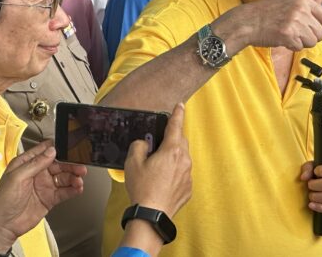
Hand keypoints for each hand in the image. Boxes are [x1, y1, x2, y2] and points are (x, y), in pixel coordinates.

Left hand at [0, 141, 85, 252]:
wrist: (3, 226)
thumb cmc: (2, 202)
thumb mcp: (16, 178)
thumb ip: (35, 164)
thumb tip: (51, 151)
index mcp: (27, 164)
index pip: (45, 152)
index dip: (57, 149)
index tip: (70, 149)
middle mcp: (37, 174)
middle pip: (59, 165)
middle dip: (71, 166)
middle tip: (80, 168)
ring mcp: (45, 186)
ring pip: (64, 178)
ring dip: (74, 178)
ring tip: (79, 180)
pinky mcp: (50, 198)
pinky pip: (65, 191)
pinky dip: (73, 190)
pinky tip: (77, 189)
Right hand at [124, 102, 191, 217]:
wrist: (152, 215)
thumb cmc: (143, 189)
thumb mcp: (132, 163)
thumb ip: (139, 146)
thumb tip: (144, 143)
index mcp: (172, 150)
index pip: (176, 126)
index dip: (177, 114)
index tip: (180, 105)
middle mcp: (184, 160)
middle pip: (180, 142)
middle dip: (170, 141)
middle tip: (156, 148)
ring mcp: (188, 174)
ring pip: (182, 158)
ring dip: (172, 158)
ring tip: (156, 170)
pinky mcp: (189, 187)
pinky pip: (182, 173)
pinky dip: (174, 173)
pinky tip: (162, 182)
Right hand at [215, 0, 321, 53]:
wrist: (247, 21)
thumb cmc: (266, 15)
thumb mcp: (288, 4)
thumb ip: (306, 13)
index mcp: (303, 0)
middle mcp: (302, 9)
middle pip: (320, 33)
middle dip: (311, 38)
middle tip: (296, 34)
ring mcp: (296, 21)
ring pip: (312, 41)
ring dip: (301, 42)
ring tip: (287, 35)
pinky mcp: (289, 34)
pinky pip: (299, 47)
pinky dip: (291, 46)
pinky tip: (281, 38)